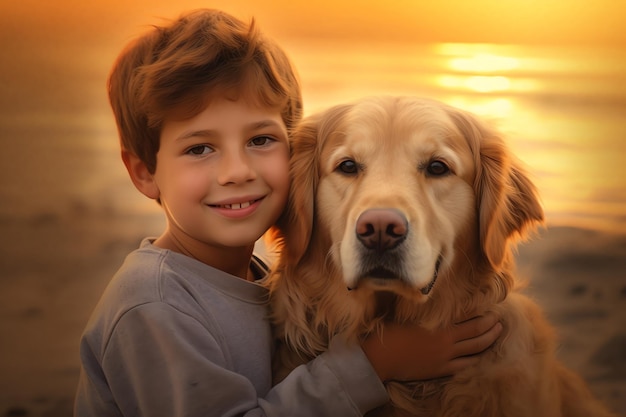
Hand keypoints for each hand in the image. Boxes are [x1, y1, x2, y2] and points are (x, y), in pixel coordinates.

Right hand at [361, 312, 501, 381]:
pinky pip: (465, 365)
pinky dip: (476, 359)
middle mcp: (447, 342)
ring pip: (475, 349)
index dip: (484, 313)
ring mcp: (445, 358)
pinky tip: (482, 355)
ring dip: (489, 340)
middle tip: (499, 319)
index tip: (492, 307)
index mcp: (440, 326)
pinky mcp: (440, 370)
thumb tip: (432, 292)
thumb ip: (425, 307)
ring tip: (497, 333)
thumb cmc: (390, 331)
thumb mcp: (408, 313)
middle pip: (478, 333)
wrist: (380, 358)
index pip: (470, 318)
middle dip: (491, 325)